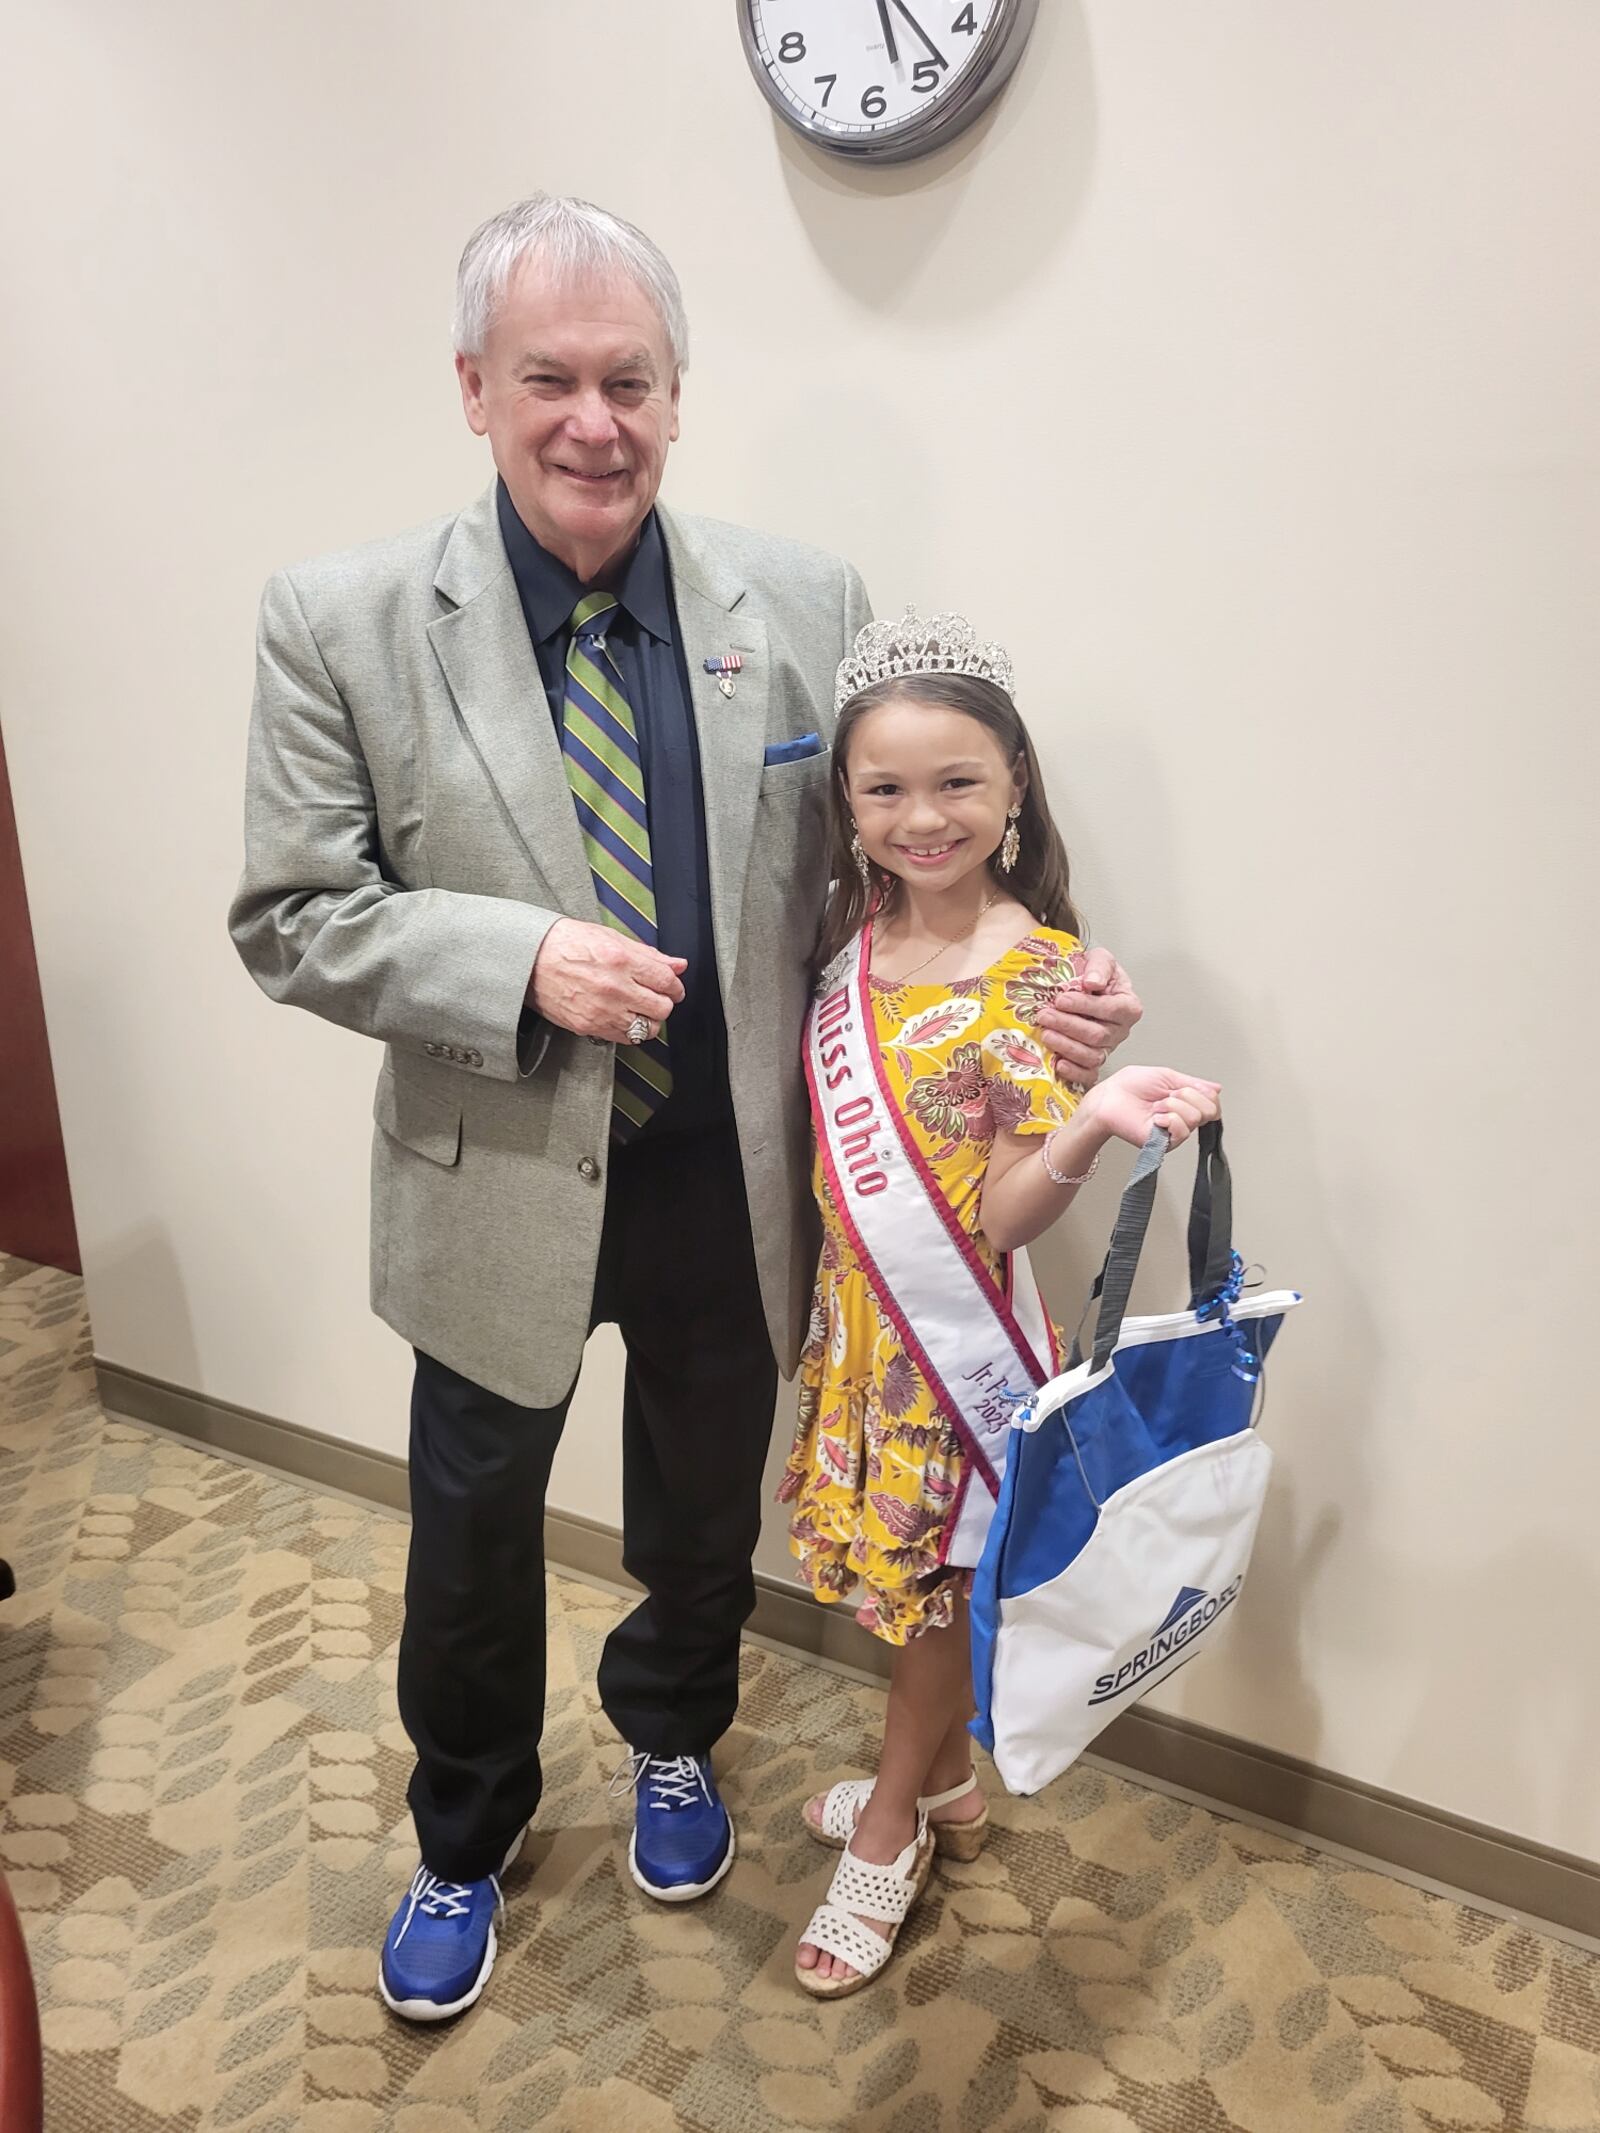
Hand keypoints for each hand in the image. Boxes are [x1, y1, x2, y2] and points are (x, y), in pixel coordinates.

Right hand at [527, 919, 685, 1040]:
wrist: (529, 960)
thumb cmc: (564, 944)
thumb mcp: (609, 936)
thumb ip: (648, 954)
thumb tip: (677, 964)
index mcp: (621, 959)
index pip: (667, 981)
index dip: (676, 986)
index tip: (673, 987)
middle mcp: (614, 987)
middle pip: (662, 1007)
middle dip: (664, 1002)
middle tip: (656, 997)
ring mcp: (602, 1010)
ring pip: (647, 1028)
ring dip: (649, 1020)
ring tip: (640, 1009)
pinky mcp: (589, 1026)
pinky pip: (625, 1039)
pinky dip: (631, 1031)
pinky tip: (624, 1018)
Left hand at [1034, 949, 1142, 1087]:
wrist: (1081, 985)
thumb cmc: (1093, 974)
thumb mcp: (1100, 959)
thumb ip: (1100, 966)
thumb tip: (1092, 982)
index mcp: (1128, 1006)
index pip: (1111, 1009)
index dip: (1085, 1006)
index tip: (1061, 1000)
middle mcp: (1120, 1031)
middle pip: (1098, 1035)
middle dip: (1068, 1026)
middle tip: (1045, 1016)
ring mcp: (1107, 1048)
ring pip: (1092, 1056)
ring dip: (1066, 1046)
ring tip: (1046, 1034)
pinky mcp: (1092, 1062)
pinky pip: (1088, 1074)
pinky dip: (1074, 1072)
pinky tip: (1058, 1063)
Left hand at [1074, 1067, 1220, 1151]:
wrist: (1109, 1098)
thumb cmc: (1129, 1086)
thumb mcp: (1167, 1076)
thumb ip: (1194, 1083)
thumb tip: (1217, 1088)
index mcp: (1184, 1102)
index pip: (1213, 1102)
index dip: (1202, 1092)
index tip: (1181, 1087)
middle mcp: (1182, 1118)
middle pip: (1209, 1110)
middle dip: (1188, 1096)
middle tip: (1167, 1096)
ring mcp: (1174, 1132)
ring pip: (1196, 1118)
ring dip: (1174, 1105)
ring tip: (1157, 1106)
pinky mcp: (1165, 1143)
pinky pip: (1182, 1132)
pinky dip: (1170, 1119)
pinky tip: (1156, 1118)